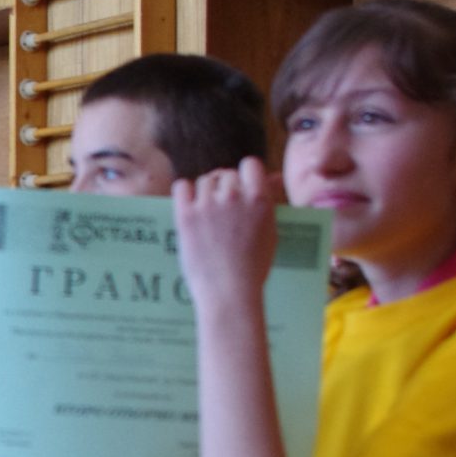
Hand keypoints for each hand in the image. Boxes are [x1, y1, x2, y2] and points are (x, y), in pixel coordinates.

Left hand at [170, 160, 277, 316]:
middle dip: (224, 186)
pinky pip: (181, 187)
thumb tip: (274, 177)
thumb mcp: (270, 232)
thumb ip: (268, 202)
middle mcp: (234, 197)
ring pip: (204, 181)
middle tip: (222, 206)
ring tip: (206, 212)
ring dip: (205, 191)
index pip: (251, 164)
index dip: (245, 174)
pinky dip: (184, 193)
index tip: (241, 187)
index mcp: (259, 199)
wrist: (229, 291)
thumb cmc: (253, 267)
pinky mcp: (186, 215)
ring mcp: (208, 205)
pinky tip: (188, 206)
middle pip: (226, 174)